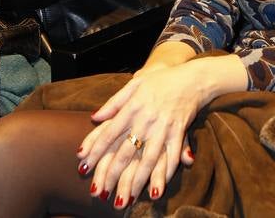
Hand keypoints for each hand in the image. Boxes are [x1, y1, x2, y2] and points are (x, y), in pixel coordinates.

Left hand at [76, 62, 201, 206]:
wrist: (191, 77)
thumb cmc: (160, 80)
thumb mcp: (135, 84)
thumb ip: (114, 102)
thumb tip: (95, 117)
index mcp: (132, 106)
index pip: (109, 132)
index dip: (96, 150)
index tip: (84, 165)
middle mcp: (146, 119)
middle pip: (126, 150)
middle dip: (112, 173)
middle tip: (100, 192)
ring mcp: (163, 127)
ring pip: (148, 158)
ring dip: (138, 180)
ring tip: (127, 197)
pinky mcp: (179, 132)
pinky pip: (171, 156)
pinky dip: (165, 173)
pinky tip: (157, 187)